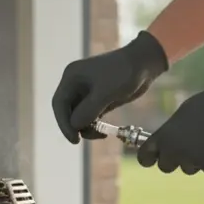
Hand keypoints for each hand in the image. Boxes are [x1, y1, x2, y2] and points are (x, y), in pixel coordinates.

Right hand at [52, 31, 168, 143]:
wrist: (144, 64)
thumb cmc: (124, 72)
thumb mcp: (106, 92)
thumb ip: (88, 110)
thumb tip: (74, 126)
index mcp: (72, 77)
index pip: (59, 104)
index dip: (64, 123)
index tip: (74, 139)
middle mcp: (75, 84)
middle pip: (67, 112)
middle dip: (76, 127)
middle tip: (91, 137)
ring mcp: (86, 93)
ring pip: (78, 117)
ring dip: (86, 128)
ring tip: (101, 133)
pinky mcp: (97, 100)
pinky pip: (89, 117)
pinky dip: (94, 126)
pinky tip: (104, 131)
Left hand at [137, 72, 203, 174]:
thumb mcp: (183, 115)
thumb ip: (170, 133)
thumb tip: (162, 148)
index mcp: (165, 136)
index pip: (144, 157)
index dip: (148, 158)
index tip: (152, 157)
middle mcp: (177, 152)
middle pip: (165, 167)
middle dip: (173, 160)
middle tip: (184, 148)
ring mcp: (196, 161)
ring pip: (188, 168)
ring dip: (194, 159)